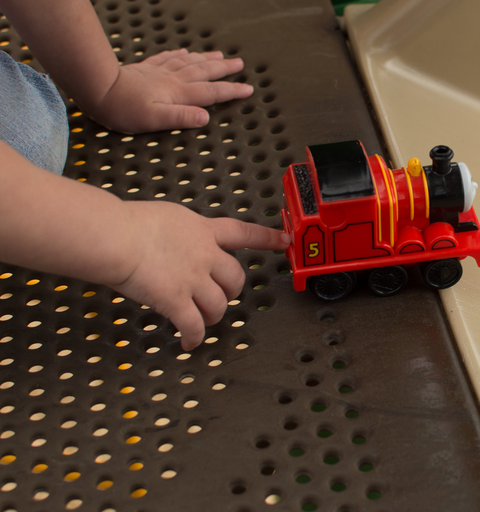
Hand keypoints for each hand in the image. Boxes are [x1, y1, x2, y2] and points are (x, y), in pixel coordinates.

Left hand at [86, 49, 253, 132]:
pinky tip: (184, 51)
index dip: (231, 91)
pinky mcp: (145, 71)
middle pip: (203, 72)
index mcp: (178, 94)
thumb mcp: (155, 120)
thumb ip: (181, 118)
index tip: (248, 89)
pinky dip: (179, 54)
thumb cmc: (124, 110)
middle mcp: (172, 80)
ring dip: (206, 59)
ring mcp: (159, 73)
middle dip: (224, 69)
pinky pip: (167, 59)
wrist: (97, 90)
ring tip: (220, 55)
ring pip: (189, 63)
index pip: (211, 93)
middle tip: (240, 64)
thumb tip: (206, 117)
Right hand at [110, 201, 289, 349]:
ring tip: (200, 321)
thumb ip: (180, 233)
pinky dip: (193, 338)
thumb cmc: (128, 223)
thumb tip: (174, 242)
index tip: (283, 241)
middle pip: (236, 279)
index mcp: (202, 230)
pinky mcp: (176, 300)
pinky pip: (193, 326)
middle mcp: (204, 255)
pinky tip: (189, 342)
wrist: (114, 236)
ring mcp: (193, 279)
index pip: (243, 233)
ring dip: (212, 317)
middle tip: (220, 298)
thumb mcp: (166, 217)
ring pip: (219, 306)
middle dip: (231, 292)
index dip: (266, 238)